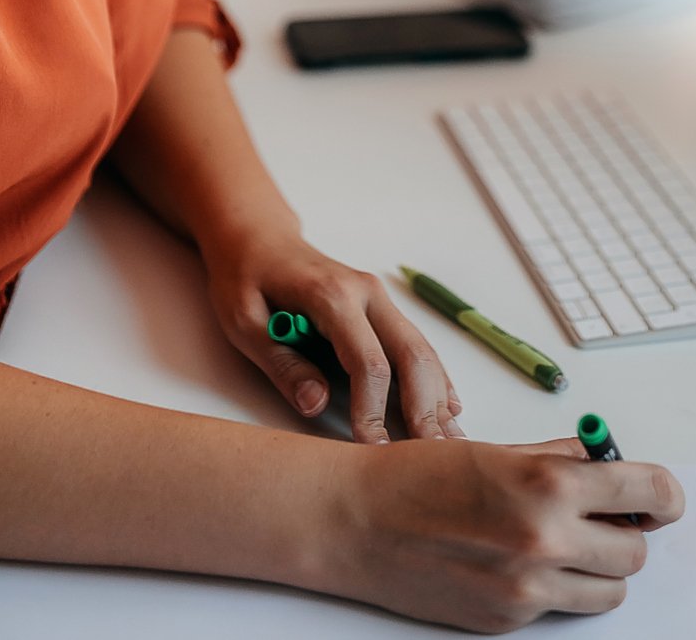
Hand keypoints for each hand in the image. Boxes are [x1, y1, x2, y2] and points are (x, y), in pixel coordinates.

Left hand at [201, 229, 464, 442]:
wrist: (259, 239)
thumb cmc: (245, 279)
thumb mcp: (243, 321)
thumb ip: (281, 363)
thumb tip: (316, 405)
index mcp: (332, 295)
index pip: (368, 361)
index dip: (374, 409)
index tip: (373, 449)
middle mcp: (367, 293)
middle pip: (411, 355)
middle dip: (425, 409)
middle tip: (432, 456)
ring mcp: (380, 300)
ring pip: (422, 351)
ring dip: (438, 398)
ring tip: (452, 443)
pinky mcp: (382, 309)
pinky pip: (417, 345)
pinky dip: (436, 379)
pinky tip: (450, 409)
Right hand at [326, 436, 684, 632]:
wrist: (356, 522)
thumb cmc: (416, 478)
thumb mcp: (499, 450)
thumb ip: (559, 460)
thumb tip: (603, 466)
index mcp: (548, 485)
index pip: (649, 493)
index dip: (664, 496)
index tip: (660, 500)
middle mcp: (545, 541)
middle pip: (635, 553)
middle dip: (625, 535)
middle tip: (602, 520)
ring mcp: (527, 590)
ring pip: (609, 593)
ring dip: (598, 570)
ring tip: (563, 545)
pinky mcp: (508, 621)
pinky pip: (560, 609)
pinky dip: (553, 589)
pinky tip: (517, 563)